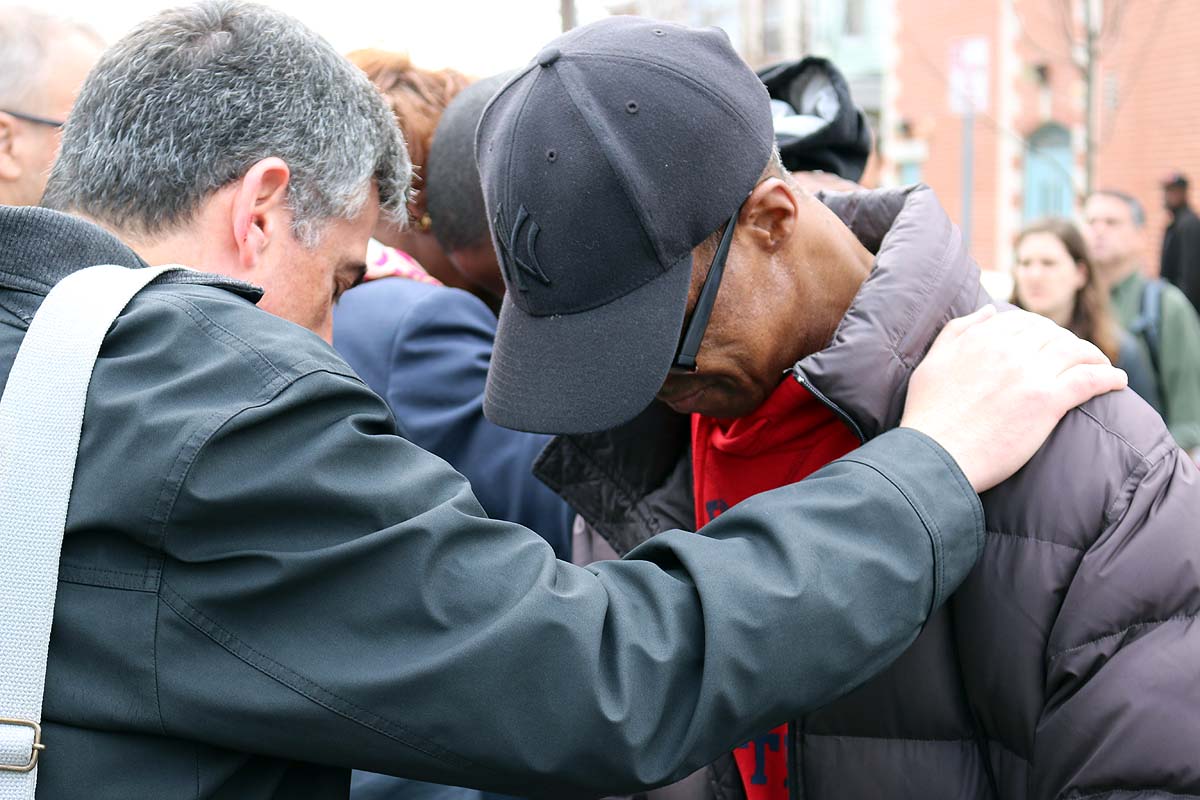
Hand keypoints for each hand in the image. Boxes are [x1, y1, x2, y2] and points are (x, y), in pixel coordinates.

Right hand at [900, 306, 1127, 492]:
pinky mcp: (1047, 402)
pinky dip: (1109, 376)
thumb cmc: (927, 414)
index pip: (1024, 322)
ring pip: (1076, 351)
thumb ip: (958, 330)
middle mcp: (1008, 349)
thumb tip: (990, 311)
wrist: (933, 455)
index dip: (1040, 331)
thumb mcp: (932, 362)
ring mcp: (1030, 374)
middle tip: (1076, 356)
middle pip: (1053, 334)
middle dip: (1067, 342)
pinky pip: (1090, 379)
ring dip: (1094, 355)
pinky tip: (1118, 381)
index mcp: (982, 338)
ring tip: (1101, 366)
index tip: (1047, 344)